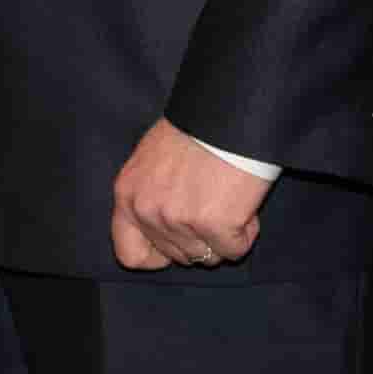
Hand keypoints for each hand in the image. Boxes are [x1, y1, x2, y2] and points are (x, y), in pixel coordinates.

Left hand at [110, 118, 269, 269]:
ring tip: (228, 199)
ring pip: (208, 257)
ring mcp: (178, 220)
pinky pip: (235, 250)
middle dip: (200, 239)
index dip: (158, 255)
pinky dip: (246, 233)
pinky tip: (244, 205)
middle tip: (214, 204)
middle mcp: (146, 210)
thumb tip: (161, 226)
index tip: (179, 241)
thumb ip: (149, 195)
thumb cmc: (194, 131)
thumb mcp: (151, 160)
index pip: (129, 254)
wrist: (226, 116)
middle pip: (177, 257)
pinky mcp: (213, 225)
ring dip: (224, 235)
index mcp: (126, 194)